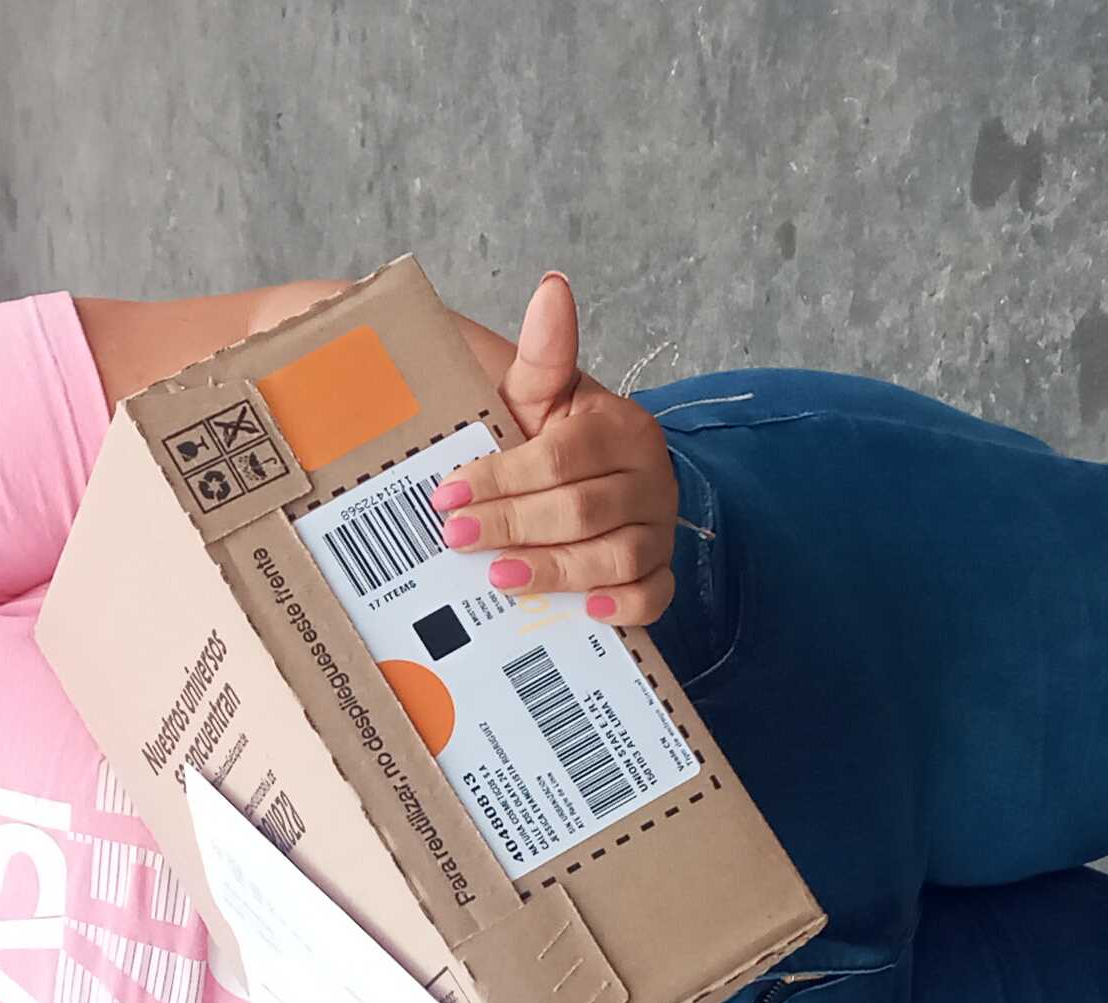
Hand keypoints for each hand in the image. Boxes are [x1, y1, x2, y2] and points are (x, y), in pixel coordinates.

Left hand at [436, 273, 679, 626]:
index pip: (560, 457)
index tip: (447, 495)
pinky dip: (621, 606)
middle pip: (583, 509)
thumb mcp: (539, 393)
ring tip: (499, 579)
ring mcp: (659, 526)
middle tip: (457, 539)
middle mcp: (650, 475)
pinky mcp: (660, 570)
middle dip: (514, 525)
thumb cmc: (549, 435)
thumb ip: (545, 352)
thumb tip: (552, 286)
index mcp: (619, 426)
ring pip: (617, 556)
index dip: (502, 478)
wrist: (587, 473)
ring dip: (556, 571)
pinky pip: (653, 596)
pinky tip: (583, 610)